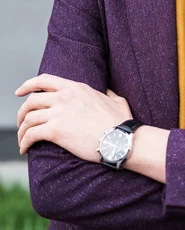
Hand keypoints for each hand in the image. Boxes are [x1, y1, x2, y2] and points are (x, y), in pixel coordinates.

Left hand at [15, 74, 132, 161]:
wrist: (120, 139)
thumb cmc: (121, 122)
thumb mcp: (116, 100)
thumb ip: (108, 92)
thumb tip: (107, 90)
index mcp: (76, 87)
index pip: (44, 80)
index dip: (28, 85)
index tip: (19, 92)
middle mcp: (64, 97)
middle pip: (31, 100)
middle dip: (22, 112)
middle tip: (21, 123)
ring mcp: (59, 113)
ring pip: (28, 118)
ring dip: (22, 130)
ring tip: (23, 140)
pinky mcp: (55, 131)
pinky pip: (31, 135)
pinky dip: (24, 142)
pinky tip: (25, 149)